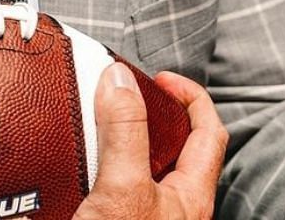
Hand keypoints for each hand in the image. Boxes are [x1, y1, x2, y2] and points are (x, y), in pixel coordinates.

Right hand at [73, 65, 226, 219]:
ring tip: (95, 125)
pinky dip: (96, 169)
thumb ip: (125, 134)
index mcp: (192, 194)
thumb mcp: (123, 188)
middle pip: (173, 146)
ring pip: (138, 167)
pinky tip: (75, 165)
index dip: (189, 95)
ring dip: (117, 142)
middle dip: (149, 115)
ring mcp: (146, 215)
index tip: (161, 79)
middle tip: (124, 97)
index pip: (208, 130)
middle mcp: (174, 206)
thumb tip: (120, 82)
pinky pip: (113, 188)